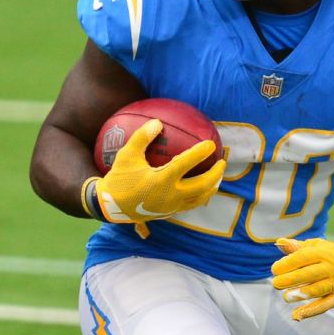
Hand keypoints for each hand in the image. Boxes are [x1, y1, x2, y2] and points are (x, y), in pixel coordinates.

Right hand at [89, 119, 224, 238]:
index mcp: (161, 180)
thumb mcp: (126, 155)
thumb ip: (142, 137)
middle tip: (222, 163)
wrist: (111, 206)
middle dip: (215, 174)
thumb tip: (157, 122)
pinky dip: (199, 196)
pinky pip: (190, 205)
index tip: (210, 144)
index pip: (186, 164)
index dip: (200, 153)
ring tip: (217, 179)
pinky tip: (201, 190)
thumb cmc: (119, 179)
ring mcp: (171, 206)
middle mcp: (170, 195)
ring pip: (199, 199)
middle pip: (202, 186)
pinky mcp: (169, 213)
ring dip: (211, 187)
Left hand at [271, 238, 333, 334]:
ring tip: (286, 297)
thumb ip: (296, 246)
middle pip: (309, 274)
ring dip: (301, 294)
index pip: (303, 258)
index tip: (274, 269)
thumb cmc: (329, 253)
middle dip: (291, 279)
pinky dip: (311, 311)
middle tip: (276, 284)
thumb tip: (279, 243)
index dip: (287, 264)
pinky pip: (325, 305)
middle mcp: (330, 268)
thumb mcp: (315, 245)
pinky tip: (296, 315)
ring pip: (318, 290)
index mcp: (323, 253)